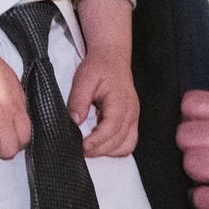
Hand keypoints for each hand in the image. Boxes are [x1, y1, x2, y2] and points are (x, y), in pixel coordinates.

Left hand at [70, 0, 136, 157]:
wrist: (112, 57)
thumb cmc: (98, 67)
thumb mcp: (84, 79)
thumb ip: (79, 101)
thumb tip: (75, 121)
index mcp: (120, 102)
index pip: (111, 129)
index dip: (96, 141)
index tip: (81, 147)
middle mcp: (131, 112)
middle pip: (118, 141)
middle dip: (98, 150)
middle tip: (78, 150)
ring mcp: (134, 117)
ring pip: (126, 145)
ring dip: (107, 151)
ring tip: (89, 148)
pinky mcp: (131, 119)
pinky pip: (129, 142)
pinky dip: (116, 148)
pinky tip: (101, 144)